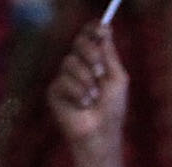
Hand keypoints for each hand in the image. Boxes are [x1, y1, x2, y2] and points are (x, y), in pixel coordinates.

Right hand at [46, 24, 129, 166]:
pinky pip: (63, 81)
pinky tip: (83, 105)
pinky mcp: (54, 91)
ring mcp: (65, 77)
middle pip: (78, 43)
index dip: (93, 30)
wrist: (101, 133)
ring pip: (70, 62)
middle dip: (91, 54)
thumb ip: (110, 54)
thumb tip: (104, 27)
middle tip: (101, 70)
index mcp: (94, 61)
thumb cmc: (112, 110)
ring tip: (94, 97)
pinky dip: (78, 93)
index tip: (101, 27)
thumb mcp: (117, 79)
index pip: (89, 37)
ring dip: (87, 80)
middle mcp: (78, 65)